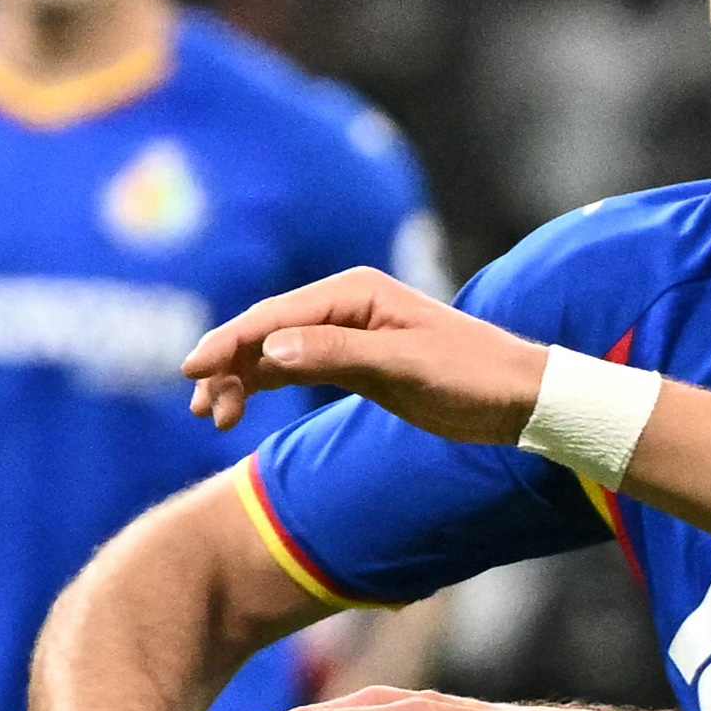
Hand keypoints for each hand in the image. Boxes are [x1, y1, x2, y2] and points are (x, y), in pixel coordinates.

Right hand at [178, 270, 548, 441]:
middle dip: (226, 365)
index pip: (275, 316)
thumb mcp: (405, 368)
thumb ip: (337, 355)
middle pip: (265, 331)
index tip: (191, 370)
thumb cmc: (471, 376)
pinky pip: (295, 368)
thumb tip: (271, 348)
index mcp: (354, 293)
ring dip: (240, 380)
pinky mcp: (355, 362)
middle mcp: (345, 306)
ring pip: (274, 352)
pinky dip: (265, 385)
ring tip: (214, 417)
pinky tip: (240, 408)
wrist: (518, 397)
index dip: (230, 342)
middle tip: (201, 408)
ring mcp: (347, 333)